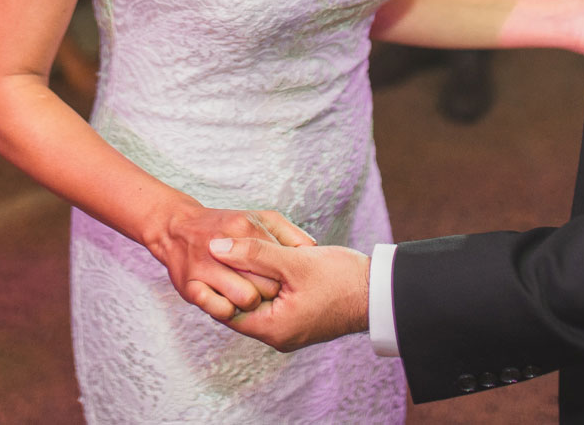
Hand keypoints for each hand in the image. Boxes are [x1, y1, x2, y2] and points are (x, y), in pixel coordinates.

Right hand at [148, 207, 316, 322]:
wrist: (176, 227)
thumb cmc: (227, 225)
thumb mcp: (260, 218)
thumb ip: (289, 232)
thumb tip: (312, 249)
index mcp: (244, 228)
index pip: (280, 261)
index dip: (286, 275)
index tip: (285, 279)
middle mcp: (224, 246)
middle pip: (266, 283)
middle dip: (272, 291)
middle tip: (269, 291)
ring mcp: (205, 268)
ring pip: (246, 299)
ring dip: (253, 303)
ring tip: (249, 297)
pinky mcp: (190, 287)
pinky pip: (221, 310)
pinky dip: (230, 311)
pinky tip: (230, 303)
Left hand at [208, 238, 370, 352]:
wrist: (381, 291)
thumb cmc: (341, 278)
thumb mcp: (293, 261)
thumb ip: (253, 253)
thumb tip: (215, 247)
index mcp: (274, 329)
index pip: (226, 310)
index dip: (212, 285)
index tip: (202, 261)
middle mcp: (280, 335)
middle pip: (241, 307)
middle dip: (230, 280)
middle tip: (215, 252)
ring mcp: (292, 328)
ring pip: (258, 302)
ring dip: (250, 279)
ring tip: (238, 252)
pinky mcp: (302, 318)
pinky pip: (273, 302)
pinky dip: (266, 283)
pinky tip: (264, 261)